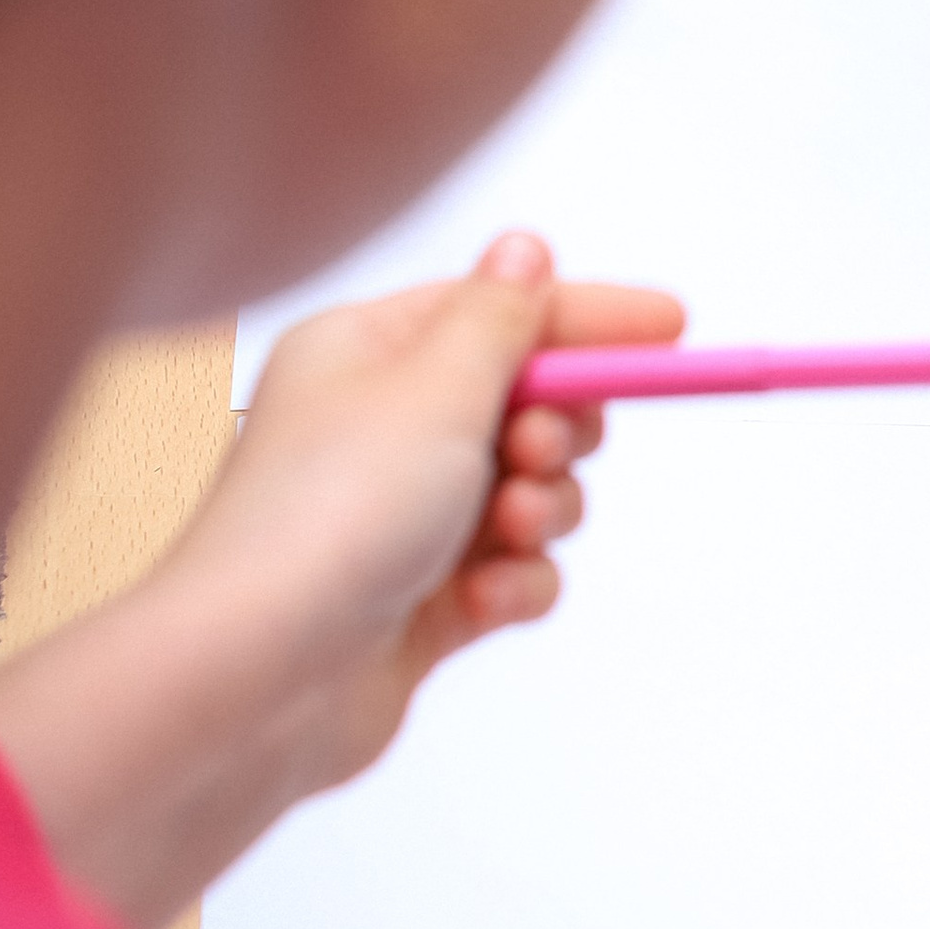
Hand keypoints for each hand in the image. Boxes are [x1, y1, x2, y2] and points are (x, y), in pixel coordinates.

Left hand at [0, 233, 680, 928]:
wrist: (256, 682)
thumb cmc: (333, 515)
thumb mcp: (433, 391)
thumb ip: (502, 321)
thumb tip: (525, 247)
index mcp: (364, 353)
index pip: (498, 310)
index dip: (587, 318)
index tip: (673, 326)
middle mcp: (379, 428)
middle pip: (526, 402)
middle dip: (558, 431)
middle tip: (534, 454)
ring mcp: (401, 520)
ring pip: (532, 492)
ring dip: (543, 511)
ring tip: (506, 534)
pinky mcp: (421, 602)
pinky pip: (513, 571)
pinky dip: (515, 582)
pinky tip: (483, 600)